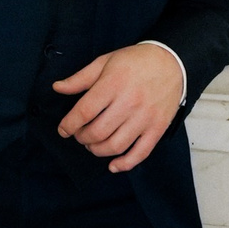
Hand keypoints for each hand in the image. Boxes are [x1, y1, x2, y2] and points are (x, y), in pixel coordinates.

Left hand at [53, 41, 182, 172]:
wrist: (172, 62)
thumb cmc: (135, 61)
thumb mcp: (104, 62)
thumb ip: (80, 78)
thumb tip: (57, 88)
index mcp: (113, 84)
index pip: (85, 111)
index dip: (69, 124)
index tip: (63, 130)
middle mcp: (129, 103)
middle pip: (98, 132)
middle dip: (82, 138)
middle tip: (79, 135)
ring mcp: (145, 118)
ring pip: (116, 145)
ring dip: (98, 151)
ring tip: (92, 145)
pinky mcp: (157, 128)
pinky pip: (140, 153)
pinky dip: (125, 164)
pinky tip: (113, 165)